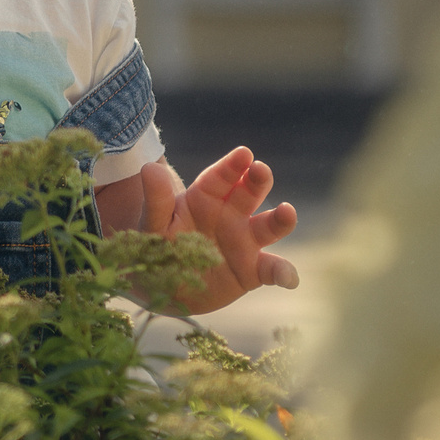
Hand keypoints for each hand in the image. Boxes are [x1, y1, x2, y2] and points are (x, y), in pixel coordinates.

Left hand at [135, 147, 297, 313]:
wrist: (162, 286)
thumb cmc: (158, 247)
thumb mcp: (153, 225)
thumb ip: (157, 200)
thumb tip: (149, 168)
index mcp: (206, 198)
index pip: (221, 177)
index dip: (232, 166)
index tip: (244, 154)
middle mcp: (231, 215)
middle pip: (248, 194)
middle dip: (257, 181)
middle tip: (261, 171)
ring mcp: (244, 241)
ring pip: (268, 226)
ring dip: (280, 219)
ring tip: (287, 212)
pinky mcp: (252, 270)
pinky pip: (271, 269)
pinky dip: (284, 272)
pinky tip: (290, 279)